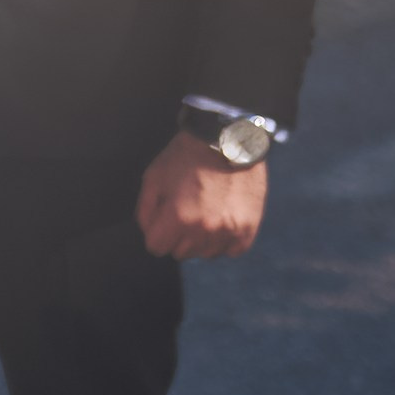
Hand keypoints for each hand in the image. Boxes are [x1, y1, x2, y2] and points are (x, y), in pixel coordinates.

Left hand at [137, 131, 267, 258]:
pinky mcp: (248, 230)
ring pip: (205, 254)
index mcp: (178, 217)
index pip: (156, 247)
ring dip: (200, 239)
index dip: (156, 232)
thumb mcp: (154, 177)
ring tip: (203, 212)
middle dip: (176, 235)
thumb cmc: (186, 157)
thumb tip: (149, 232)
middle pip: (180, 252)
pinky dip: (223, 240)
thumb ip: (145, 210)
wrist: (228, 141)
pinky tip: (220, 219)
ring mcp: (229, 232)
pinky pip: (230, 251)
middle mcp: (204, 230)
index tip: (162, 219)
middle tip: (184, 210)